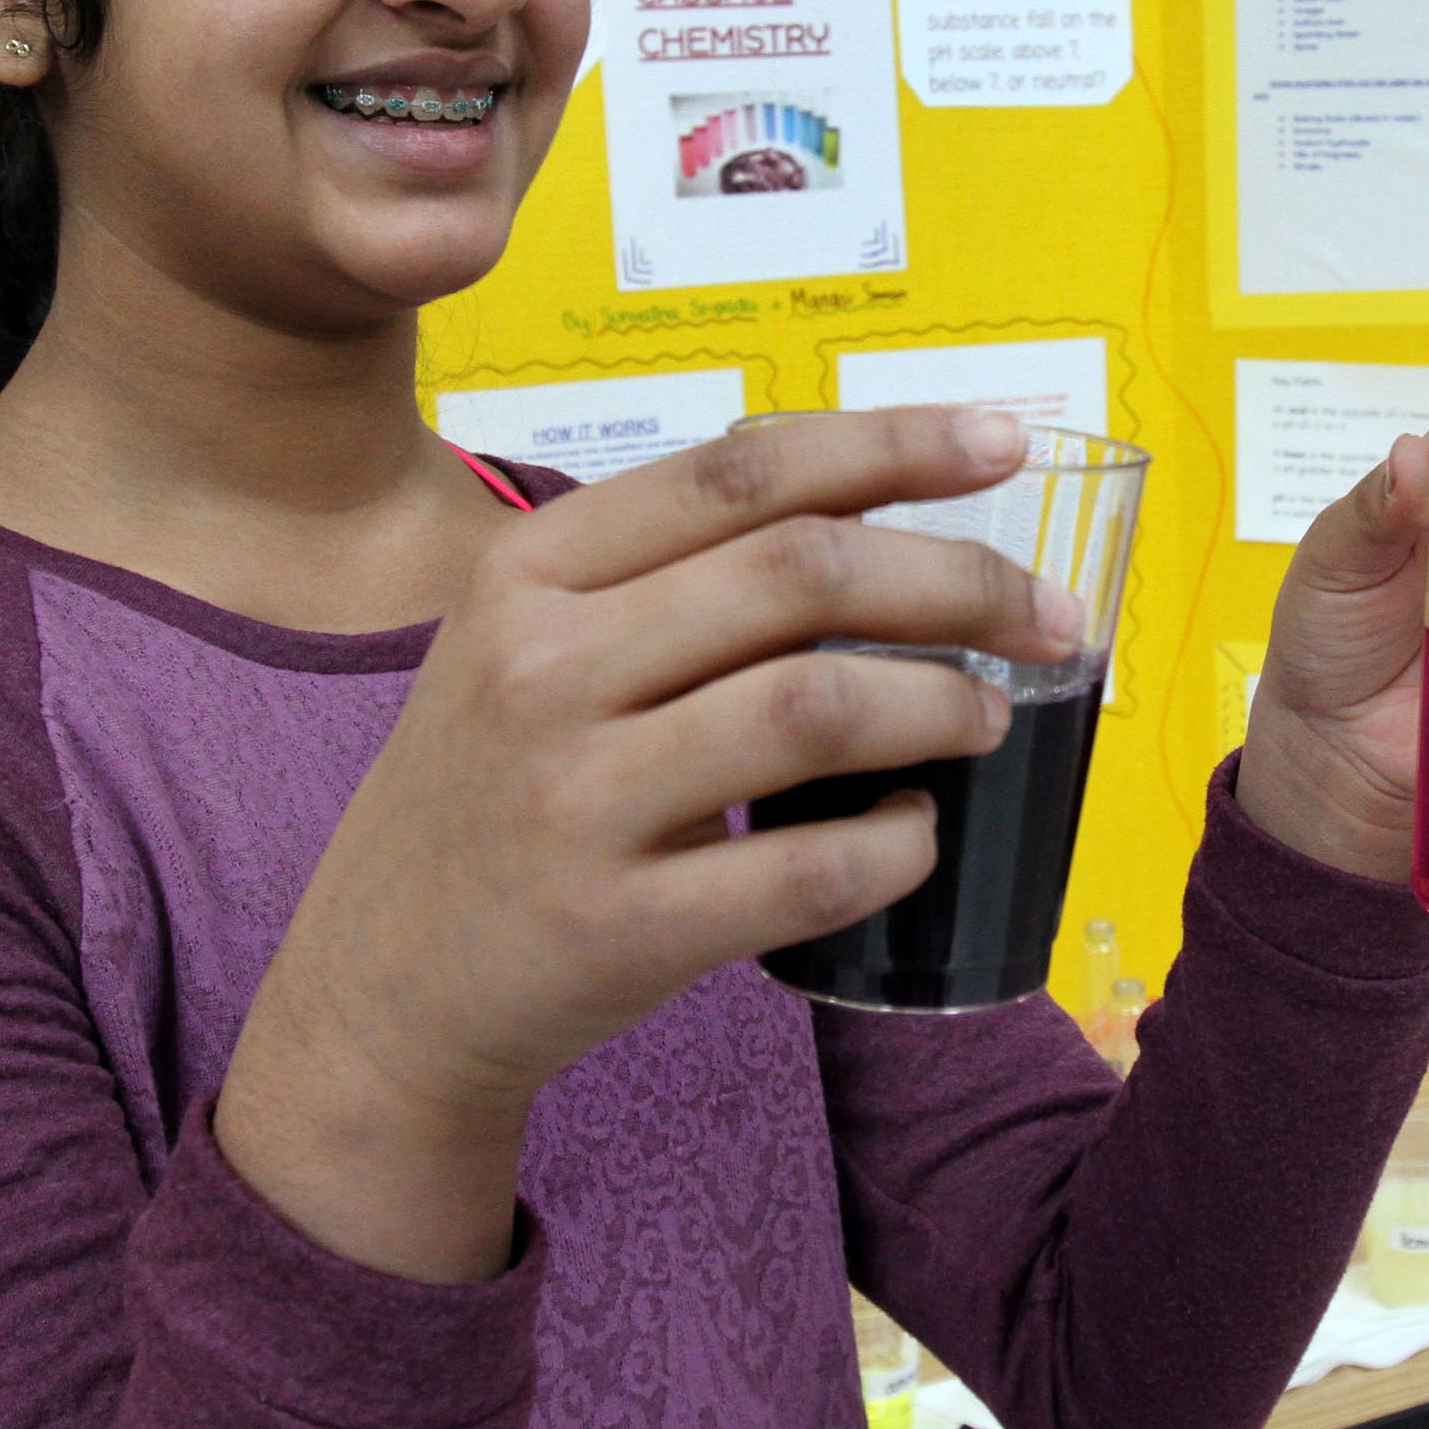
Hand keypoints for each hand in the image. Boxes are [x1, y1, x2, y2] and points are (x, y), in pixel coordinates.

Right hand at [217, 407, 1082, 1278]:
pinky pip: (808, 869)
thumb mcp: (524, 648)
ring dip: (942, 705)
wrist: (381, 988)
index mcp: (529, 572)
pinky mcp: (614, 925)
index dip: (892, 443)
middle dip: (959, 582)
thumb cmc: (490, 796)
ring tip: (990, 717)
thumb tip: (871, 510)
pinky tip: (915, 832)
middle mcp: (541, 666)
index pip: (741, 469)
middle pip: (801, 572)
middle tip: (1046, 616)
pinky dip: (897, 845)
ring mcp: (572, 797)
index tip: (1007, 440)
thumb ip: (659, 576)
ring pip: (816, 707)